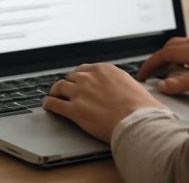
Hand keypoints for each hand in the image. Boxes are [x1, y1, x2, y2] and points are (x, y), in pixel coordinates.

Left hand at [43, 63, 165, 143]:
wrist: (138, 120)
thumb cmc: (141, 107)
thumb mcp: (133, 86)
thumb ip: (122, 85)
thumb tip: (125, 90)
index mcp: (105, 70)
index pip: (85, 69)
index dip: (79, 76)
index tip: (77, 80)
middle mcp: (90, 78)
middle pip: (71, 77)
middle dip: (68, 83)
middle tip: (65, 90)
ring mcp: (80, 93)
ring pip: (59, 87)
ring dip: (55, 92)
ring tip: (52, 96)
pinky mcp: (74, 110)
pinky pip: (55, 104)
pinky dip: (49, 104)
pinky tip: (47, 105)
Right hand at [136, 37, 188, 98]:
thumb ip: (184, 83)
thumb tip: (163, 84)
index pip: (165, 53)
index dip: (151, 64)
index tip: (142, 74)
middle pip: (173, 45)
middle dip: (160, 58)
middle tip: (152, 73)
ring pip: (185, 45)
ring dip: (173, 56)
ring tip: (170, 72)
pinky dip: (186, 55)